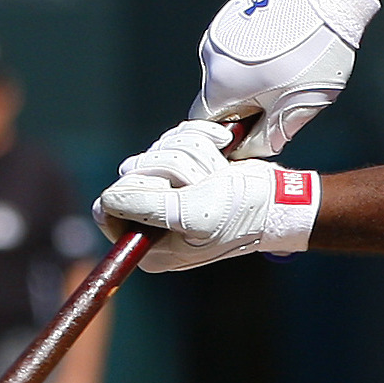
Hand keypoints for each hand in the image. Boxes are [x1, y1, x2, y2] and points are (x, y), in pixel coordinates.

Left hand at [95, 120, 321, 270]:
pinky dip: (200, 138)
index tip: (170, 189)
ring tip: (219, 172)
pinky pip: (174, 138)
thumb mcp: (190, 214)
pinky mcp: (184, 170)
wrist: (279, 199)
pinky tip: (223, 150)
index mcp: (148, 245)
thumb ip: (144, 206)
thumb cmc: (240, 213)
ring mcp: (168, 194)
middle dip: (174, 166)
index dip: (136, 188)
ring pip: (155, 150)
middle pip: (132, 171)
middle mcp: (152, 221)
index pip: (109, 206)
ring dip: (193, 152)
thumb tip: (104, 199)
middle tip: (205, 182)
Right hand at [190, 0, 380, 159]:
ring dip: (248, 82)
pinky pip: (236, 50)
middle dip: (242, 107)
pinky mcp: (233, 15)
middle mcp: (211, 55)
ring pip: (227, 73)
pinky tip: (282, 54)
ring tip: (285, 74)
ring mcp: (220, 31)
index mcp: (220, 82)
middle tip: (277, 104)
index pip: (204, 122)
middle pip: (216, 97)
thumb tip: (252, 148)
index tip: (248, 135)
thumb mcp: (297, 108)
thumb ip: (268, 137)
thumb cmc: (316, 53)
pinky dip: (252, 59)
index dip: (226, 135)